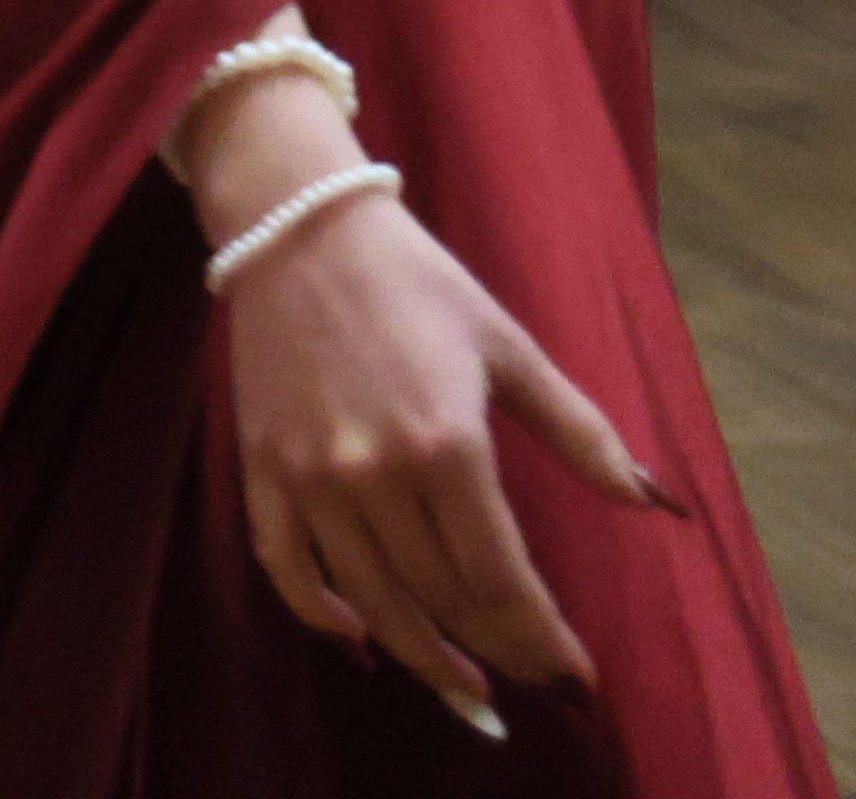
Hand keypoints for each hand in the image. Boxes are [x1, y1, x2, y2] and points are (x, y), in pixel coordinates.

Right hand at [215, 166, 658, 733]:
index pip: (500, 578)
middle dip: (496, 651)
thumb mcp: (510, 347)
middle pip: (441, 599)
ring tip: (465, 687)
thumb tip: (653, 502)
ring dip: (422, 655)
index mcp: (447, 444)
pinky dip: (319, 613)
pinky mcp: (262, 467)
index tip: (575, 675)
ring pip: (370, 599)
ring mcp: (309, 475)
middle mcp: (373, 474)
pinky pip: (284, 563)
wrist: (297, 229)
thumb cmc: (416, 283)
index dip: (541, 637)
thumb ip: (583, 434)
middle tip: (532, 680)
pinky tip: (358, 638)